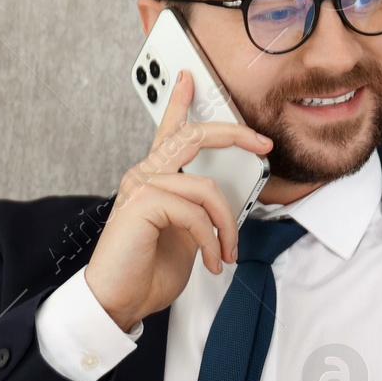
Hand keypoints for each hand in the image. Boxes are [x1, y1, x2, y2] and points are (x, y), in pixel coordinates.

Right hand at [83, 70, 272, 331]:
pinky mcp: (142, 203)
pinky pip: (195, 212)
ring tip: (228, 253)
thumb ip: (201, 210)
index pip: (169, 131)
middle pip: (193, 136)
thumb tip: (230, 201)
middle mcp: (144, 174)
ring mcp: (141, 186)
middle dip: (234, 134)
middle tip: (262, 144)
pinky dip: (211, 241)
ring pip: (206, 187)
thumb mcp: (186, 234)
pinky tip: (212, 262)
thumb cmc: (147, 271)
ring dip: (227, 227)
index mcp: (154, 178)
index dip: (180, 101)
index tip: (192, 78)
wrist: (118, 302)